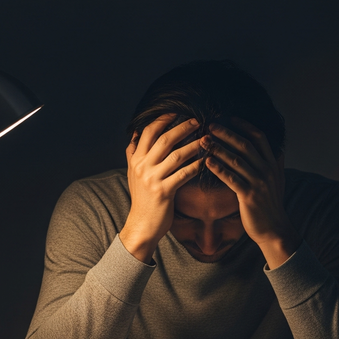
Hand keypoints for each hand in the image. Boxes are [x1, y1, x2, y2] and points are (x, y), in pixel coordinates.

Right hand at [120, 114, 201, 261]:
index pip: (148, 132)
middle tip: (197, 121)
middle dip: (182, 128)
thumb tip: (134, 132)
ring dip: (194, 145)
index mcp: (135, 159)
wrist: (141, 225)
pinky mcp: (164, 192)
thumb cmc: (142, 199)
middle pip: (164, 139)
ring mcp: (152, 179)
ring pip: (176, 155)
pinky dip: (196, 165)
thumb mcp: (132, 173)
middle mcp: (142, 166)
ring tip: (206, 139)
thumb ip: (133, 153)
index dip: (163, 119)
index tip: (177, 112)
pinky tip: (206, 161)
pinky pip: (184, 174)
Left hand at [203, 118, 299, 267]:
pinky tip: (206, 162)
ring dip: (218, 148)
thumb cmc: (269, 205)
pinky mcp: (249, 196)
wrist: (274, 229)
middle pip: (246, 145)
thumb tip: (273, 149)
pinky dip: (218, 168)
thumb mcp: (276, 181)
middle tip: (210, 125)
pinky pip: (231, 178)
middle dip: (227, 133)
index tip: (229, 117)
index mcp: (273, 164)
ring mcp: (259, 183)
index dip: (244, 126)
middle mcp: (268, 170)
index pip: (259, 137)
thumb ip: (272, 164)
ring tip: (203, 141)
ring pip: (237, 160)